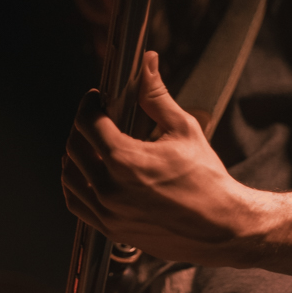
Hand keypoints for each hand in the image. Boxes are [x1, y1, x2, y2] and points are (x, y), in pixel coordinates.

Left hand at [62, 51, 257, 266]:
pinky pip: (76, 204)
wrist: (223, 227)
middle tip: (96, 119)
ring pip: (69, 177)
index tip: (96, 99)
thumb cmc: (207, 179)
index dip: (88, 104)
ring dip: (74, 156)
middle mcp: (110, 189)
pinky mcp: (111, 229)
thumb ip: (156, 96)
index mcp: (125, 161)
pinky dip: (75, 186)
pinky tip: (88, 174)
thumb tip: (147, 63)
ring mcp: (108, 213)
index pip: (87, 123)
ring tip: (92, 145)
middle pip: (73, 148)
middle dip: (81, 127)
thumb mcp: (184, 130)